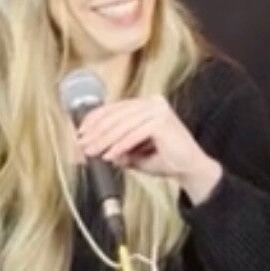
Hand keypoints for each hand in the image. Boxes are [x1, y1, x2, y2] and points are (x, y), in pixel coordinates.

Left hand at [74, 96, 222, 203]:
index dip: (94, 120)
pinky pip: (134, 134)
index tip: (80, 134)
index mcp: (144, 104)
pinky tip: (110, 156)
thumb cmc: (163, 158)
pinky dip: (120, 146)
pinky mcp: (162, 121)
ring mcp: (158, 110)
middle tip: (83, 146)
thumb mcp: (131, 151)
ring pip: (122, 125)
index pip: (113, 108)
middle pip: (115, 116)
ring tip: (93, 153)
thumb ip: (112, 147)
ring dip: (104, 141)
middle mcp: (151, 102)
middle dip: (96, 133)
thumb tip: (87, 149)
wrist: (190, 168)